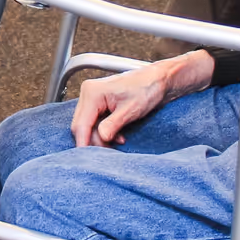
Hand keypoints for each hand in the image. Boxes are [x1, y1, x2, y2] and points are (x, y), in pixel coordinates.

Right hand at [70, 51, 213, 147]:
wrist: (158, 80)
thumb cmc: (147, 89)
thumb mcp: (130, 110)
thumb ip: (112, 125)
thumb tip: (100, 139)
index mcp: (93, 92)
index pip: (81, 124)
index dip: (84, 142)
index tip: (88, 159)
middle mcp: (89, 93)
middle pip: (81, 125)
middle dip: (93, 141)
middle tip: (108, 152)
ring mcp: (93, 97)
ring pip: (87, 125)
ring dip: (100, 137)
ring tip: (118, 141)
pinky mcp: (99, 102)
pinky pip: (95, 122)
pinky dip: (104, 132)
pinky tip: (117, 136)